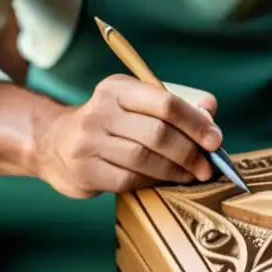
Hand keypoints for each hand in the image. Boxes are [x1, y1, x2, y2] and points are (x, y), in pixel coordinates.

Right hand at [35, 75, 221, 197]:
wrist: (56, 144)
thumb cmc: (113, 123)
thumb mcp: (139, 104)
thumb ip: (178, 105)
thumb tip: (210, 113)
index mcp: (118, 88)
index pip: (165, 102)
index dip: (196, 123)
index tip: (215, 141)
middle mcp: (100, 110)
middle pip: (158, 134)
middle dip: (190, 153)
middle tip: (207, 167)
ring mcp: (88, 142)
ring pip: (144, 160)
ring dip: (175, 171)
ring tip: (192, 176)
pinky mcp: (85, 170)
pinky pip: (129, 180)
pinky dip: (152, 183)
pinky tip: (163, 182)